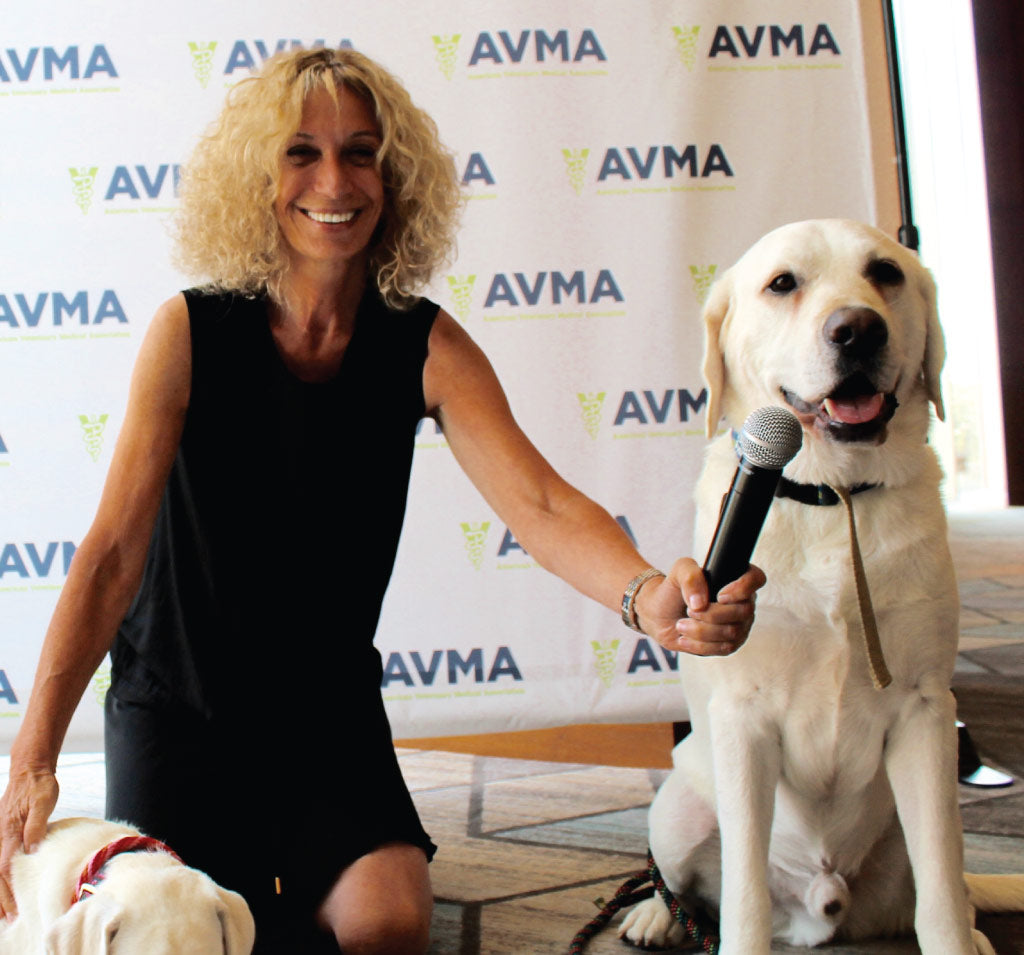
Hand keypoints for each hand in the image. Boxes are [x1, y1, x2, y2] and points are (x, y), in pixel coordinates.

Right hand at [0, 768, 58, 920]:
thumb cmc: (39, 786)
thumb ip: (37, 826)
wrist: (29, 770)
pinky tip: (2, 887)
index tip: (14, 908)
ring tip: (1, 913)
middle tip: (7, 919)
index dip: (8, 889)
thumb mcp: (43, 801)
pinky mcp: (1, 832)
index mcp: (9, 831)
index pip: (6, 867)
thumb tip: (32, 849)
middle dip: (0, 898)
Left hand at [638, 558, 765, 655]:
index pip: (756, 579)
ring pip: (733, 632)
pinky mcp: (729, 644)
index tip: (719, 595)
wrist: (660, 614)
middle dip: (712, 614)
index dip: (743, 588)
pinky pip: (724, 648)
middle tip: (689, 611)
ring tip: (681, 625)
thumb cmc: (673, 589)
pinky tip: (684, 639)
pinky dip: (700, 645)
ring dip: (702, 631)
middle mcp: (742, 602)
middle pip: (744, 611)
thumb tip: (701, 603)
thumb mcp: (679, 572)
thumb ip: (691, 577)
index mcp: (735, 579)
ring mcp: (738, 625)